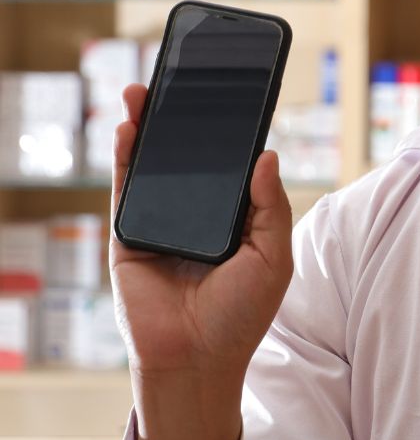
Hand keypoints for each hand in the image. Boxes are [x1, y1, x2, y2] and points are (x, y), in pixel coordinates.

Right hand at [110, 83, 294, 380]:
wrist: (197, 360)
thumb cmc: (242, 314)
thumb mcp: (273, 256)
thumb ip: (271, 206)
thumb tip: (267, 155)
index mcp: (233, 216)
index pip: (228, 164)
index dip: (225, 131)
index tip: (227, 92)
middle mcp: (196, 213)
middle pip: (187, 157)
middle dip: (181, 119)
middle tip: (180, 78)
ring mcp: (161, 222)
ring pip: (153, 165)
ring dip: (148, 126)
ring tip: (146, 90)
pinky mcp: (130, 236)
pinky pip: (127, 189)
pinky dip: (126, 157)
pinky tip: (131, 128)